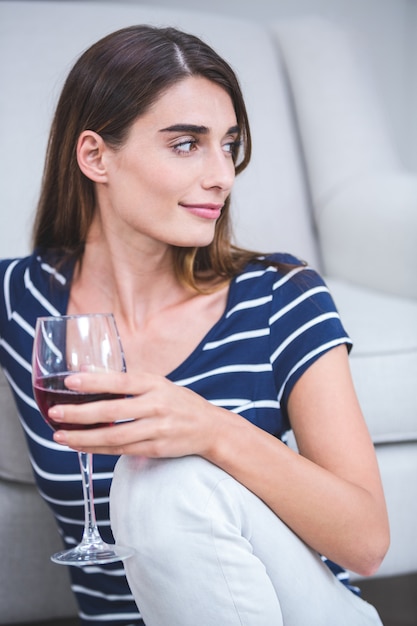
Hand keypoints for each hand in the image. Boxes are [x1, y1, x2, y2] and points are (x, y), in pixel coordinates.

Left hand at [50, 371, 221, 457]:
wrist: (209, 428)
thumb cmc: (178, 402)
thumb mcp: (157, 383)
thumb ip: (126, 380)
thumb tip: (88, 372)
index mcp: (155, 384)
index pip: (121, 381)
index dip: (95, 381)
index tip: (70, 381)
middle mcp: (156, 406)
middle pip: (113, 412)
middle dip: (80, 413)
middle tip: (55, 413)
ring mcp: (156, 430)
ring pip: (114, 437)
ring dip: (83, 437)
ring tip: (60, 435)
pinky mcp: (155, 449)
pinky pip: (120, 451)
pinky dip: (97, 449)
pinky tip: (79, 445)